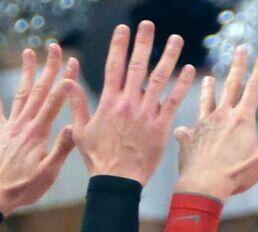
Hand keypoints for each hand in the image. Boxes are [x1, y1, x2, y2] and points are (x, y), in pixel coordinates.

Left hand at [0, 43, 78, 215]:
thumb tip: (73, 127)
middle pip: (39, 91)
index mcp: (38, 133)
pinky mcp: (0, 136)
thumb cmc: (25, 187)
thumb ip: (61, 148)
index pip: (54, 101)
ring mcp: (11, 128)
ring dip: (26, 74)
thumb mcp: (49, 172)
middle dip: (48, 68)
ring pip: (21, 95)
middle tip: (54, 48)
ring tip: (28, 53)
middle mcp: (24, 125)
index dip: (65, 81)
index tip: (73, 63)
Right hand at [65, 22, 195, 182]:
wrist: (117, 181)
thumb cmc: (98, 159)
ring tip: (177, 39)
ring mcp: (146, 114)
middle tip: (149, 24)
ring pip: (159, 79)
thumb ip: (77, 104)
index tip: (123, 28)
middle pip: (137, 66)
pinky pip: (173, 102)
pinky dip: (182, 85)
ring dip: (169, 57)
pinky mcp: (161, 127)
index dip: (118, 45)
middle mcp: (128, 103)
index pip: (114, 66)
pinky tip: (190, 70)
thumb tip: (67, 81)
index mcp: (109, 102)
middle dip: (144, 43)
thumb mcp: (81, 131)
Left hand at [175, 47, 257, 200]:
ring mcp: (203, 125)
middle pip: (232, 86)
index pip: (255, 87)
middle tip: (241, 49)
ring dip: (208, 89)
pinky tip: (183, 129)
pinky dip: (187, 129)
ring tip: (208, 78)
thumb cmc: (237, 174)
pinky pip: (187, 129)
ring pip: (206, 101)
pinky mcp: (189, 137)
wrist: (203, 187)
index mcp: (242, 119)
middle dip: (238, 66)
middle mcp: (222, 115)